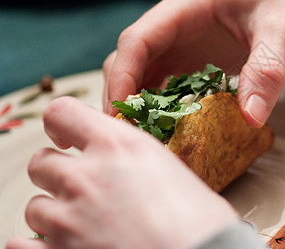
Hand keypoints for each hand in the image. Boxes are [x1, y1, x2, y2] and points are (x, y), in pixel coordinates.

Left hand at [6, 97, 237, 248]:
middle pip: (40, 162)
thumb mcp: (172, 172)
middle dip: (57, 173)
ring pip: (34, 207)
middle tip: (81, 188)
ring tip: (81, 226)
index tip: (68, 139)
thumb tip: (126, 168)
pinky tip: (60, 247)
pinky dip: (35, 247)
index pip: (61, 113)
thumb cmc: (201, 223)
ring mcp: (68, 221)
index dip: (61, 125)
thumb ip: (136, 162)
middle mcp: (86, 178)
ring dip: (53, 214)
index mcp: (118, 146)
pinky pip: (18, 246)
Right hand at [103, 0, 284, 126]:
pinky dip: (164, 103)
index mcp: (188, 5)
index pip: (138, 40)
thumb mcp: (283, 28)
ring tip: (147, 138)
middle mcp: (178, 21)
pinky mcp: (197, 54)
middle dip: (125, 95)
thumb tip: (250, 118)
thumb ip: (266, 71)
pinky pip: (169, 80)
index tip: (120, 115)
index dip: (123, 78)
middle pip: (132, 57)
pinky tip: (170, 126)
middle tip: (131, 136)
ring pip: (146, 71)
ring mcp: (186, 39)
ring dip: (141, 103)